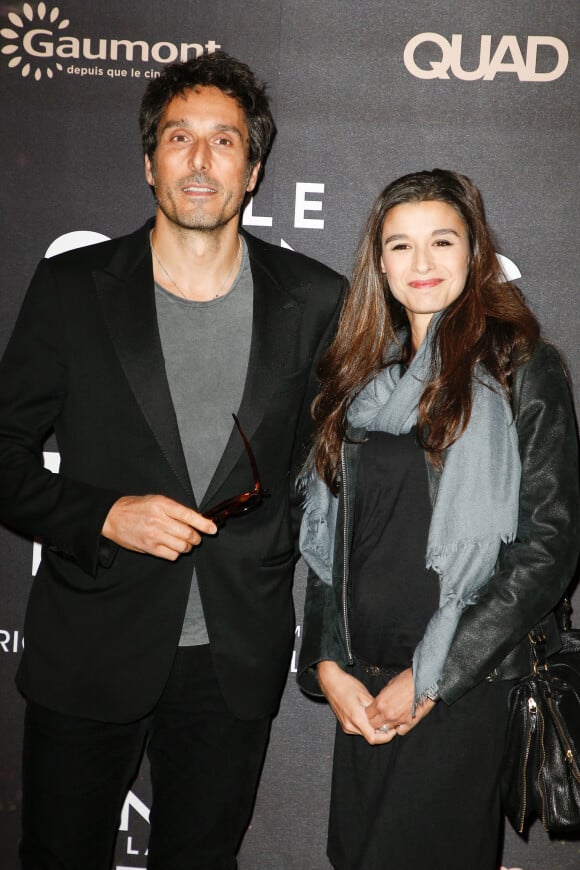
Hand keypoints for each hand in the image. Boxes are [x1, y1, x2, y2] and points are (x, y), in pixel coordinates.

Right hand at [102, 494, 216, 560]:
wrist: (113, 517)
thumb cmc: (135, 507)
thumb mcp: (156, 500)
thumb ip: (174, 510)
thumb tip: (195, 520)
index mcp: (163, 505)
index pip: (189, 515)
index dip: (204, 524)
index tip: (212, 529)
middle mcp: (159, 520)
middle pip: (188, 533)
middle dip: (196, 537)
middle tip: (196, 537)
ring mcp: (154, 535)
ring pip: (182, 546)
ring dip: (187, 546)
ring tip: (184, 542)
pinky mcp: (149, 548)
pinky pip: (171, 555)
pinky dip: (176, 553)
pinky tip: (172, 547)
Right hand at [317, 661, 394, 744]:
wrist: (331, 682)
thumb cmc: (346, 685)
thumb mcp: (365, 695)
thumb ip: (375, 709)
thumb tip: (384, 716)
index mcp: (356, 718)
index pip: (373, 738)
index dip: (385, 737)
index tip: (392, 731)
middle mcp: (350, 725)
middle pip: (369, 737)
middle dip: (381, 732)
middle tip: (389, 723)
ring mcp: (346, 726)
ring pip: (364, 733)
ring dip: (373, 729)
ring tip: (380, 718)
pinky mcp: (344, 724)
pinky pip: (358, 729)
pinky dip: (366, 726)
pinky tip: (370, 717)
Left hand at [365, 668, 435, 735]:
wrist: (423, 680)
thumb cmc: (406, 679)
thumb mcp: (389, 685)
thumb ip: (382, 697)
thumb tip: (380, 702)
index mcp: (380, 703)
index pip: (367, 715)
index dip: (369, 713)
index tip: (372, 712)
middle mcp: (387, 714)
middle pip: (374, 725)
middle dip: (375, 721)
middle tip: (379, 717)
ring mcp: (399, 720)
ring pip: (387, 729)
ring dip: (387, 725)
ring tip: (391, 718)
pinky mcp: (410, 722)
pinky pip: (400, 731)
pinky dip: (399, 728)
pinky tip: (400, 722)